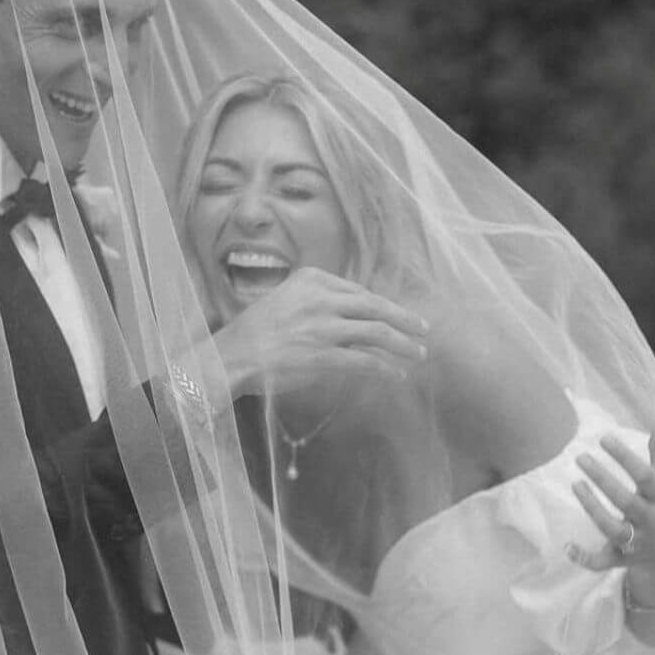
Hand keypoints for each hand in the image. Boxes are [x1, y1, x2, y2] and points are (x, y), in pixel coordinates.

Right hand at [209, 266, 429, 398]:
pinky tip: (396, 375)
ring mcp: (325, 327)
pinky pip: (366, 361)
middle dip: (404, 319)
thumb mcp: (282, 300)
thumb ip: (313, 301)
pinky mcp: (325, 355)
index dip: (381, 306)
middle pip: (375, 306)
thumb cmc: (252, 334)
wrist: (231, 357)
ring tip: (419, 353)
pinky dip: (385, 368)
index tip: (395, 315)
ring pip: (377, 332)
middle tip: (423, 329)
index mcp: (311, 279)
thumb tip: (345, 315)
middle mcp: (322, 298)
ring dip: (403, 344)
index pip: (357, 291)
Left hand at [566, 430, 654, 604]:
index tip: (604, 438)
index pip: (646, 476)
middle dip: (604, 480)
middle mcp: (650, 521)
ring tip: (575, 484)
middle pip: (626, 501)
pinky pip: (602, 563)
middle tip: (580, 457)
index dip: (625, 457)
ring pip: (612, 529)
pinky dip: (585, 559)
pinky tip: (567, 546)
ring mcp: (635, 543)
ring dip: (593, 508)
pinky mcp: (620, 560)